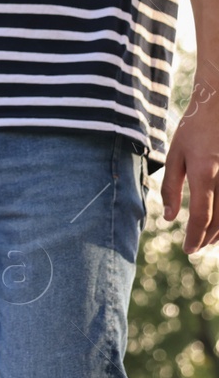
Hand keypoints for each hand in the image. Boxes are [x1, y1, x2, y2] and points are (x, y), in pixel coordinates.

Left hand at [163, 82, 218, 253]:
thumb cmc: (194, 127)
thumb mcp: (175, 155)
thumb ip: (170, 188)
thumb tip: (169, 218)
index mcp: (204, 173)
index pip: (200, 215)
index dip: (194, 237)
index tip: (188, 250)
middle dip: (207, 237)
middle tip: (196, 247)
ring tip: (208, 239)